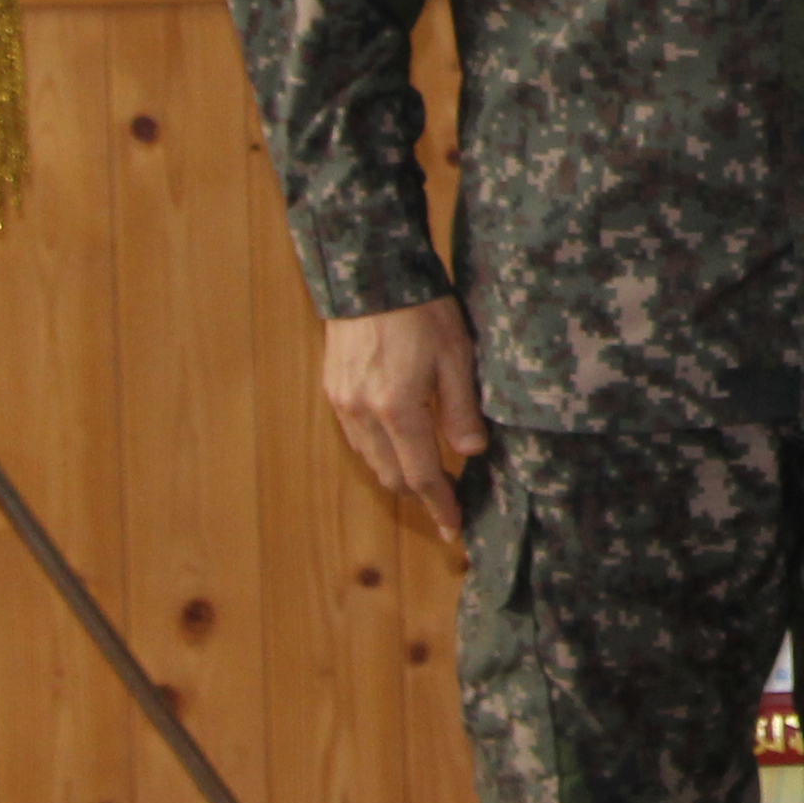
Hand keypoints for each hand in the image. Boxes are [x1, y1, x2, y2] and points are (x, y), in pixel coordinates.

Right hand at [321, 298, 489, 550]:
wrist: (370, 275)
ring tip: (427, 480)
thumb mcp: (456, 356)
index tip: (455, 528)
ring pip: (370, 460)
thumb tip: (470, 453)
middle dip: (420, 496)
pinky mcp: (332, 390)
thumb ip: (461, 409)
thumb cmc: (422, 311)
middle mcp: (364, 414)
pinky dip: (378, 451)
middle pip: (391, 476)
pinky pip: (356, 438)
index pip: (421, 476)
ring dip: (398, 475)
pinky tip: (398, 445)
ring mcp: (343, 404)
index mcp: (398, 409)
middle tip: (447, 505)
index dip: (440, 505)